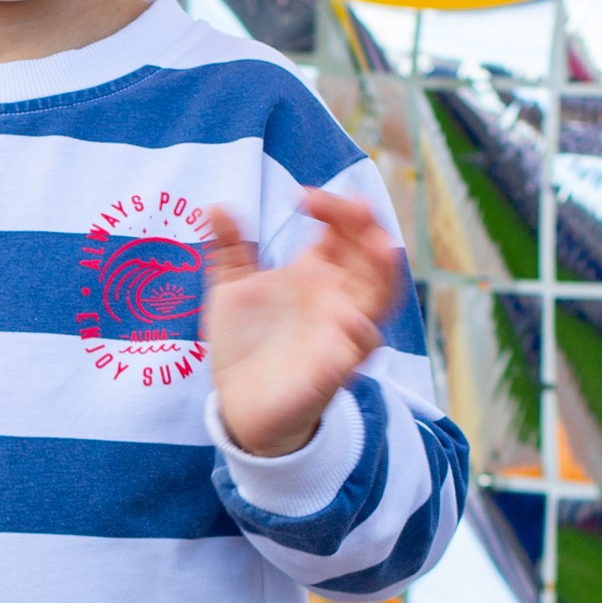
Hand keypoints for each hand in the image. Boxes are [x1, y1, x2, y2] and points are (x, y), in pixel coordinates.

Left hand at [203, 187, 404, 461]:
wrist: (239, 405)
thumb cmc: (247, 345)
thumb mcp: (232, 290)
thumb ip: (229, 249)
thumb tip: (215, 206)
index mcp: (317, 274)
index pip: (342, 230)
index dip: (333, 207)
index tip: (301, 197)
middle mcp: (336, 298)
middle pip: (370, 254)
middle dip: (367, 226)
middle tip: (352, 204)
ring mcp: (340, 332)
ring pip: (381, 297)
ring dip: (385, 272)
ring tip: (382, 245)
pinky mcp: (334, 369)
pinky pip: (360, 349)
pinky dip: (361, 332)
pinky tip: (351, 316)